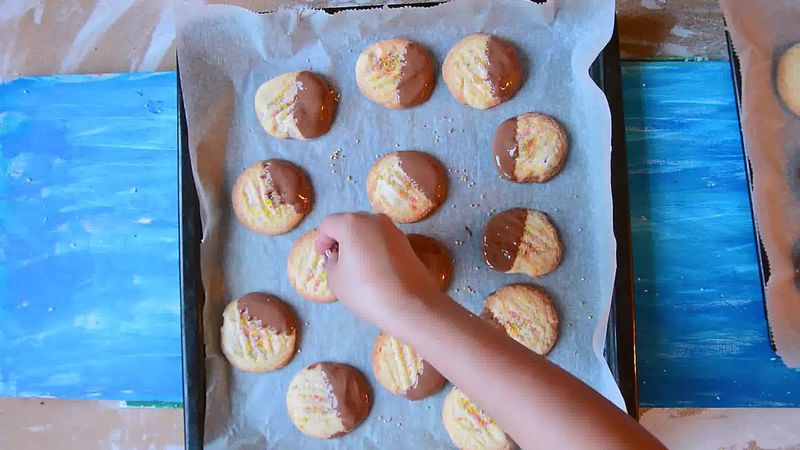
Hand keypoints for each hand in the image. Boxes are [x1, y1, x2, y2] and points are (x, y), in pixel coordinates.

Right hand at [314, 212, 442, 332]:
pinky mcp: (406, 242)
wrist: (411, 305)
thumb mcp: (336, 279)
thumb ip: (332, 262)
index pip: (329, 224)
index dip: (322, 240)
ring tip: (356, 266)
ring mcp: (393, 229)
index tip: (322, 256)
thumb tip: (340, 256)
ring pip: (368, 231)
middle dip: (341, 239)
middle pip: (350, 223)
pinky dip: (375, 250)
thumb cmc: (366, 291)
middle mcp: (374, 219)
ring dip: (359, 243)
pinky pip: (383, 241)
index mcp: (352, 223)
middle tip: (337, 260)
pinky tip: (375, 270)